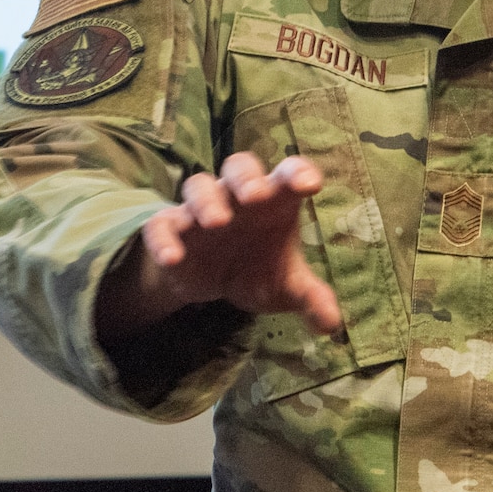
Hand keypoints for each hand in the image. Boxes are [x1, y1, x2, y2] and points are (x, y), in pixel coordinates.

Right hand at [98, 152, 342, 341]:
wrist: (210, 283)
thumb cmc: (256, 268)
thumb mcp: (286, 287)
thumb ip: (311, 299)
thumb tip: (331, 325)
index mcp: (273, 200)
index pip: (287, 173)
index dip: (298, 173)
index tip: (309, 185)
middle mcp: (236, 197)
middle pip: (239, 166)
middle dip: (246, 178)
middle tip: (255, 197)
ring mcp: (201, 210)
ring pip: (198, 186)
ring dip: (207, 200)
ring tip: (216, 222)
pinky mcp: (171, 230)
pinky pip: (161, 225)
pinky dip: (164, 238)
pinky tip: (173, 258)